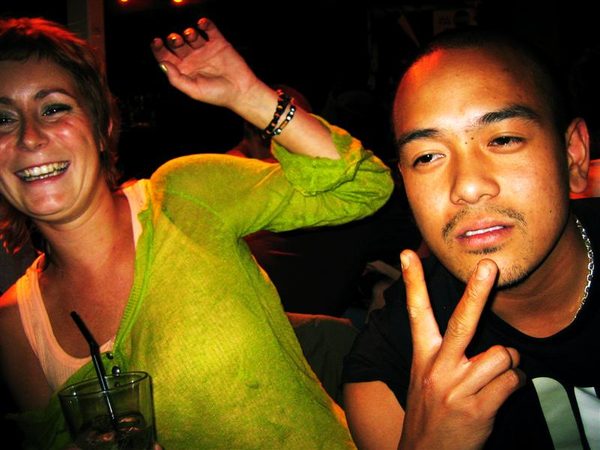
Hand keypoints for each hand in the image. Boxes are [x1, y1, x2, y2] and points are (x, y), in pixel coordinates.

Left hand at [150, 18, 258, 110]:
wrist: (241, 91)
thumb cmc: (218, 95)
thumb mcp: (193, 91)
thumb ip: (176, 79)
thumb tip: (163, 64)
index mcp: (185, 71)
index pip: (166, 57)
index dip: (159, 48)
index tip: (157, 41)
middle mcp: (194, 60)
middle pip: (177, 44)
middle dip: (174, 39)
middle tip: (176, 39)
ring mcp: (206, 51)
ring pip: (191, 35)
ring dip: (188, 32)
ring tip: (191, 35)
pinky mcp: (219, 44)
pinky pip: (209, 29)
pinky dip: (205, 24)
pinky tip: (202, 23)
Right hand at [398, 250, 524, 449]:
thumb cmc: (430, 409)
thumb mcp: (425, 375)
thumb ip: (443, 349)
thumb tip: (472, 322)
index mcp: (423, 356)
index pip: (416, 312)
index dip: (413, 281)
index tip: (407, 252)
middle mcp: (438, 368)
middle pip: (462, 323)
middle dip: (477, 291)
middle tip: (488, 266)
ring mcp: (457, 389)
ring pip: (502, 355)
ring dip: (508, 364)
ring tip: (495, 376)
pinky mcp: (478, 409)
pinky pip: (513, 381)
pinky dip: (514, 384)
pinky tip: (500, 394)